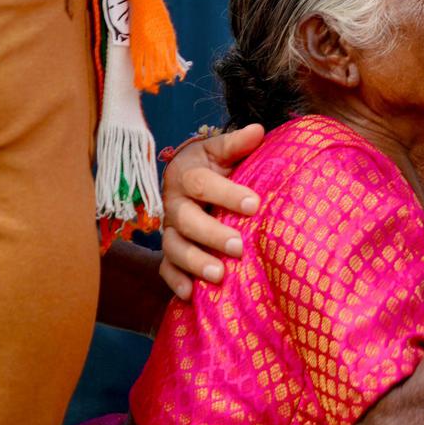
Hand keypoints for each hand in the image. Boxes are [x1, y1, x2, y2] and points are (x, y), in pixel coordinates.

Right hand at [159, 124, 264, 298]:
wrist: (184, 178)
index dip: (228, 194)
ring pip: (174, 247)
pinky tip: (190, 294)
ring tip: (218, 275)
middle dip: (212, 235)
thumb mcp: (220, 149)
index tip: (255, 205)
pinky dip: (175, 281)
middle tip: (239, 246)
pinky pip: (165, 268)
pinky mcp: (167, 251)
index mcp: (187, 175)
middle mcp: (174, 204)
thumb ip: (237, 143)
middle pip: (188, 221)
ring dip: (194, 262)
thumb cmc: (210, 164)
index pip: (204, 184)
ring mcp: (170, 229)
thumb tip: (258, 130)